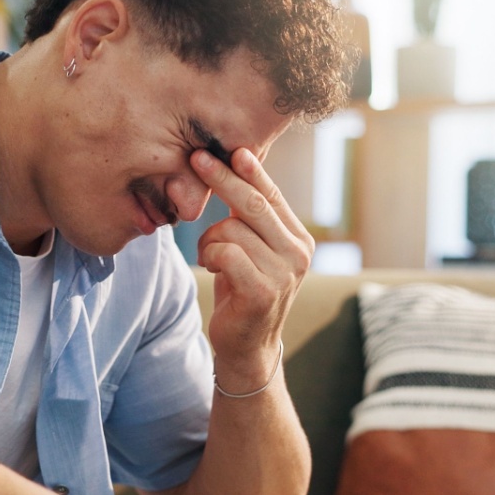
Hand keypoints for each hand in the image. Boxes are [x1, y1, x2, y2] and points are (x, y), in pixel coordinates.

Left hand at [191, 147, 314, 388]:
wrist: (246, 347)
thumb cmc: (242, 289)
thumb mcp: (251, 248)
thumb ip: (251, 216)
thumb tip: (237, 163)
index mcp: (299, 238)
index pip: (271, 195)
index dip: (249, 170)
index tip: (227, 147)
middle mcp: (299, 253)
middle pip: (253, 204)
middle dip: (221, 178)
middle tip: (196, 159)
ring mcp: (284, 274)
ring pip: (231, 229)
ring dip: (208, 240)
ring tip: (210, 257)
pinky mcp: (263, 291)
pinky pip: (225, 253)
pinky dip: (209, 256)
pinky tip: (211, 268)